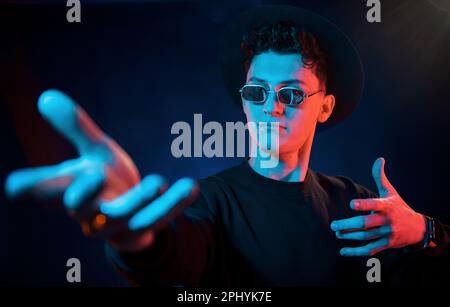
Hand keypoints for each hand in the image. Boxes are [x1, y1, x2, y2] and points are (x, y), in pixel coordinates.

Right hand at [5, 90, 197, 251]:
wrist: (131, 210)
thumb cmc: (105, 179)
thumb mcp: (94, 152)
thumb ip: (75, 128)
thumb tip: (46, 96)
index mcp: (71, 190)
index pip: (45, 189)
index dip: (32, 187)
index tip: (17, 186)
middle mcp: (88, 212)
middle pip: (78, 208)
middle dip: (83, 194)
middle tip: (96, 174)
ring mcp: (115, 226)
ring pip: (125, 217)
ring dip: (141, 200)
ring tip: (157, 182)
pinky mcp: (141, 233)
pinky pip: (158, 220)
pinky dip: (174, 204)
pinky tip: (191, 186)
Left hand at [330, 157, 425, 256]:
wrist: (418, 228)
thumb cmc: (399, 207)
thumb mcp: (391, 192)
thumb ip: (380, 177)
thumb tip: (379, 159)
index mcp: (387, 206)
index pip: (374, 204)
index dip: (364, 204)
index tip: (352, 204)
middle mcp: (387, 220)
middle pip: (365, 224)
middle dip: (348, 225)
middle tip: (334, 226)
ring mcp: (387, 233)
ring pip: (366, 237)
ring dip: (350, 236)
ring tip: (338, 234)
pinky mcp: (386, 244)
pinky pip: (370, 249)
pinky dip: (356, 252)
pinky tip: (344, 251)